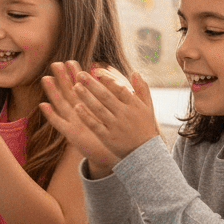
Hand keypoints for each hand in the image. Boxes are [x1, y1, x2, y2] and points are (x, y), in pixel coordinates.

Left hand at [41, 61, 157, 175]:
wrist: (145, 153)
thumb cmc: (145, 126)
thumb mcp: (148, 108)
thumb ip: (142, 90)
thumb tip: (135, 72)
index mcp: (134, 105)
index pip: (120, 88)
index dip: (108, 79)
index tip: (96, 71)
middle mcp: (125, 114)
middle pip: (106, 97)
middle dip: (93, 84)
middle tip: (80, 74)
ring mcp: (116, 126)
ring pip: (99, 109)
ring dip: (86, 97)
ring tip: (75, 87)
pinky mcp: (108, 138)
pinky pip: (95, 125)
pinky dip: (86, 116)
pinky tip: (77, 107)